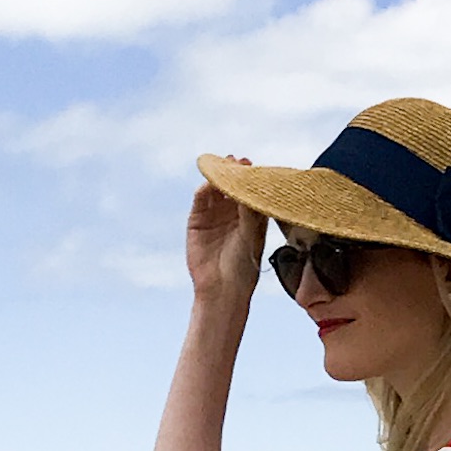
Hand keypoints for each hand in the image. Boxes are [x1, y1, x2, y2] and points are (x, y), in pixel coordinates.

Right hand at [186, 173, 264, 309]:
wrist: (221, 288)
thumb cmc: (244, 266)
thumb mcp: (251, 237)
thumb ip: (249, 213)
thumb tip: (249, 187)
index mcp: (251, 216)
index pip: (251, 190)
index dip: (251, 178)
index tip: (253, 167)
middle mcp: (233, 213)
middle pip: (233, 186)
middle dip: (235, 172)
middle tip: (237, 161)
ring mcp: (215, 215)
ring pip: (216, 189)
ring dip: (219, 177)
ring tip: (223, 167)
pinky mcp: (197, 220)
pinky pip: (200, 199)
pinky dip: (203, 189)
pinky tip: (208, 183)